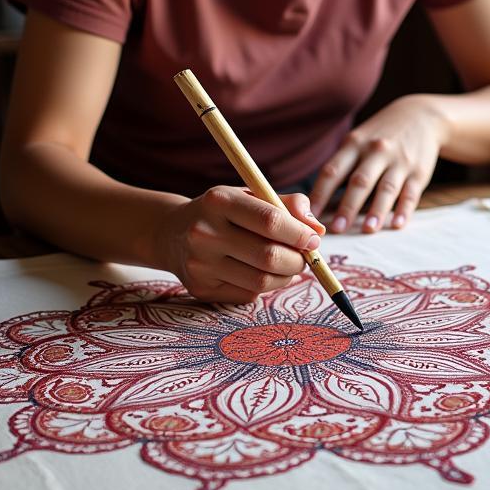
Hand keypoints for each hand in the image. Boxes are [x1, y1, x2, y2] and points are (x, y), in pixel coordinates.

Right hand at [160, 187, 324, 303]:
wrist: (172, 233)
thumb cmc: (222, 212)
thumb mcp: (249, 195)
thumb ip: (287, 205)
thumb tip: (318, 229)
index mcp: (218, 201)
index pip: (270, 220)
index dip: (300, 234)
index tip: (313, 239)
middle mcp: (204, 232)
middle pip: (268, 256)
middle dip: (298, 260)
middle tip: (305, 258)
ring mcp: (199, 264)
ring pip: (261, 281)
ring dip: (285, 277)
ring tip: (288, 266)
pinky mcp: (200, 289)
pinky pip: (248, 294)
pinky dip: (264, 287)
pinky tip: (259, 273)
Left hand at [309, 95, 447, 234]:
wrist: (422, 116)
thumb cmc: (379, 135)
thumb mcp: (358, 140)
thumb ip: (341, 166)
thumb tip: (319, 203)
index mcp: (355, 144)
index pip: (333, 171)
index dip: (321, 193)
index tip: (311, 214)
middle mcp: (376, 151)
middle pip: (360, 181)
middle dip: (347, 206)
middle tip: (337, 228)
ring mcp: (399, 161)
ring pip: (386, 188)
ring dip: (376, 211)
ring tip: (367, 230)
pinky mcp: (419, 172)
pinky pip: (411, 193)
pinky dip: (404, 210)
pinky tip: (398, 224)